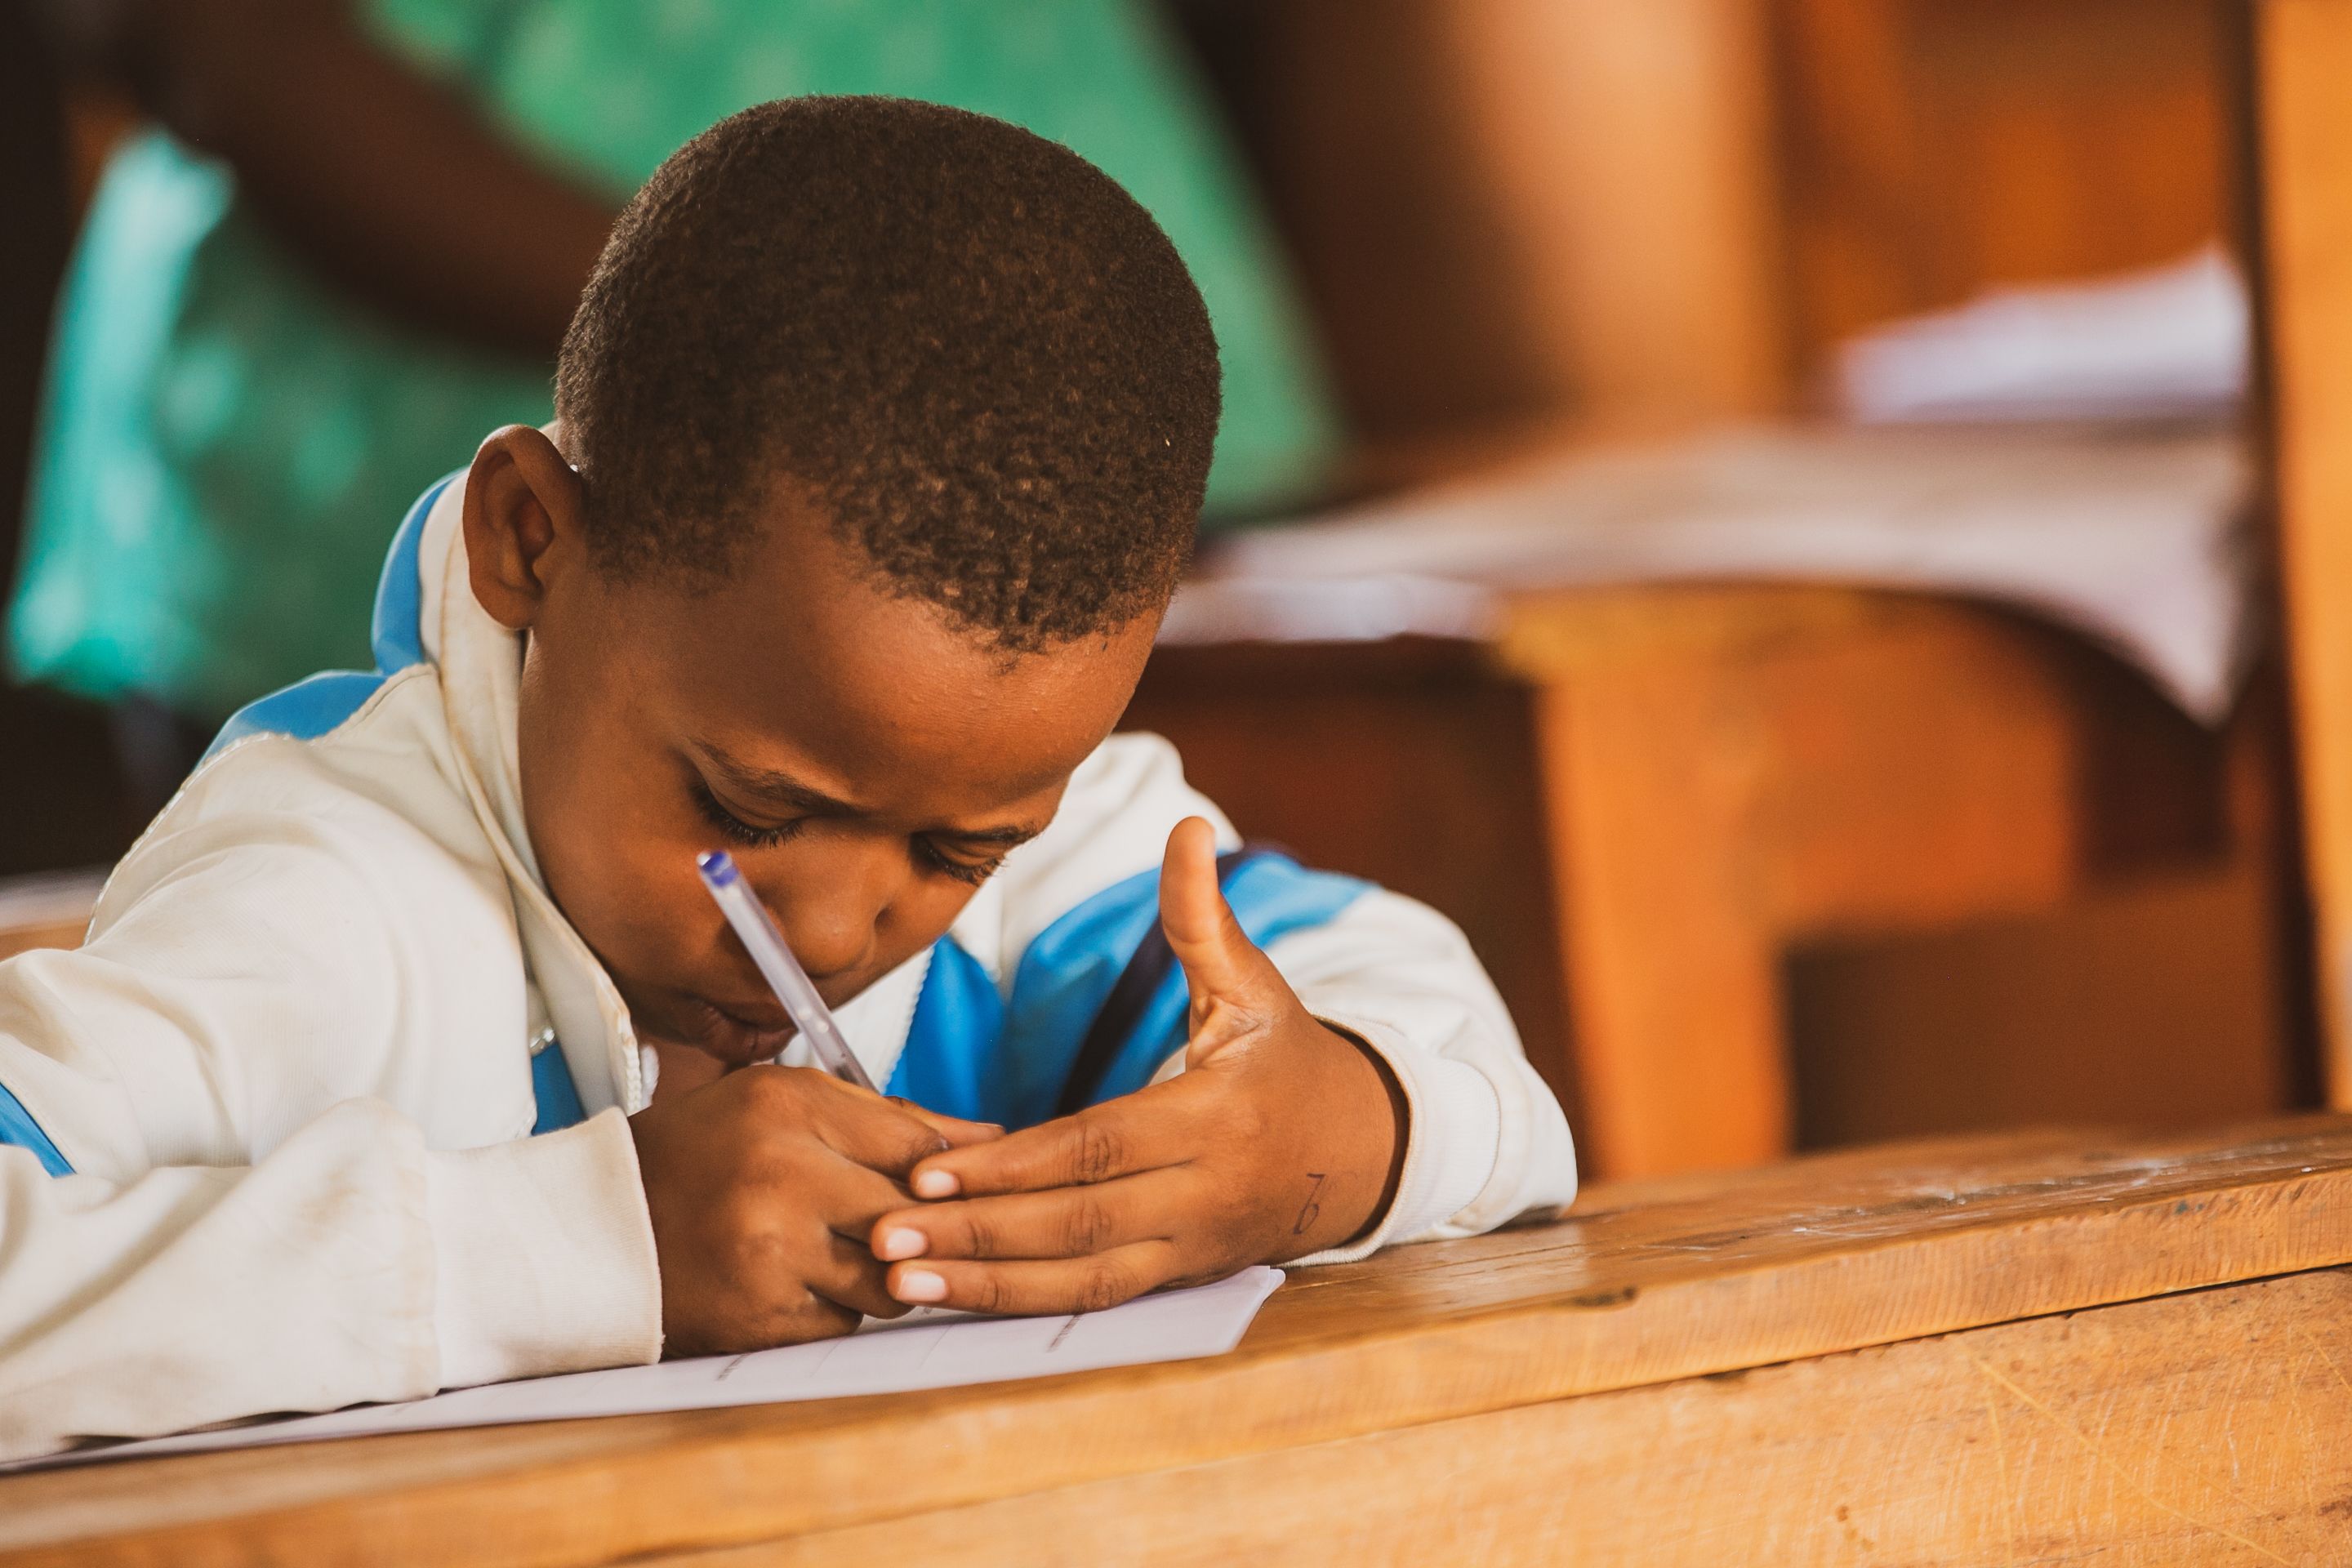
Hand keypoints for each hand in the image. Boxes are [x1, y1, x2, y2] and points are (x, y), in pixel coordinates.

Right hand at [629, 1065, 1000, 1354]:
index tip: (957, 1187)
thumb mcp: (778, 1103)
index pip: (917, 1144)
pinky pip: (844, 1324)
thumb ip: (883, 1117)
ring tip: (831, 1249)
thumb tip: (986, 1141)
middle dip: (920, 1228)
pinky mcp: (762, 1319)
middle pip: (915, 1217)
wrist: (594, 1231)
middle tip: (897, 1226)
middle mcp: (781, 1175)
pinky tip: (792, 1282)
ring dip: (879, 1273)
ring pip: (889, 1280)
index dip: (948, 1174)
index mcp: (787, 1106)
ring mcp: (771, 1254)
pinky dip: (833, 1309)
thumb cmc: (696, 1158)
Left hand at [866, 817, 1407, 1314]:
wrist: (1364, 1156)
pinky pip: (1090, 1301)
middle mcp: (1202, 1194)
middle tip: (882, 1231)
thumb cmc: (1292, 1060)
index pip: (1101, 1148)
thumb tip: (1183, 826)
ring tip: (896, 1281)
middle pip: (1078, 1224)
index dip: (1015, 1164)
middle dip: (977, 1232)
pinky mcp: (1175, 1279)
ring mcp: (1188, 1247)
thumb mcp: (1255, 986)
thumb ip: (1203, 916)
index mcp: (1216, 1118)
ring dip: (984, 1285)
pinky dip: (1017, 1303)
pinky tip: (947, 1298)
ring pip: (1079, 1280)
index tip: (929, 1169)